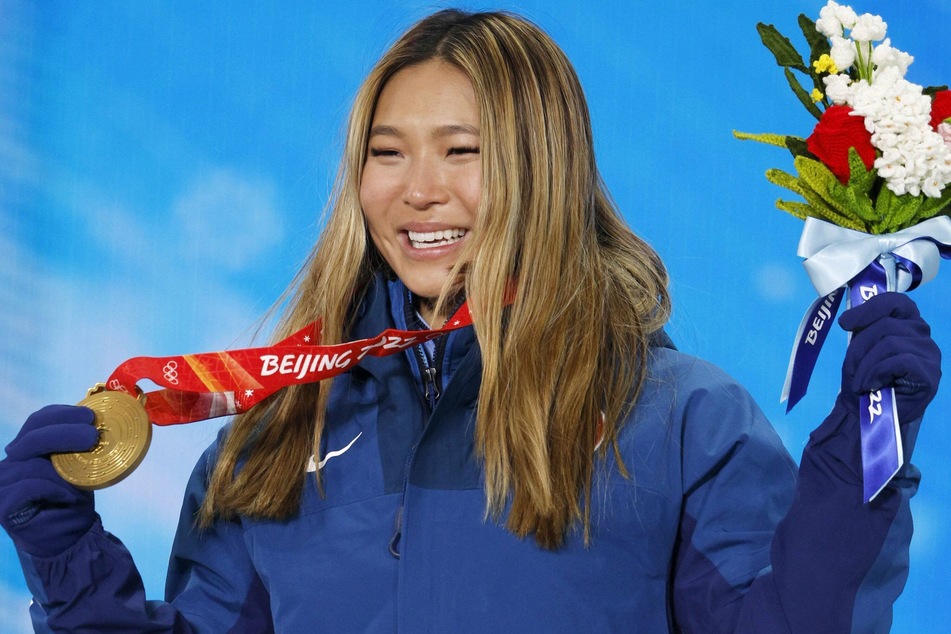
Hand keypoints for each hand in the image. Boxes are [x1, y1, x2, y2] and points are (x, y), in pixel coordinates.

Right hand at [0, 405, 99, 556]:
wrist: (70, 539)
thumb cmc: (73, 500)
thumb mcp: (79, 467)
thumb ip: (77, 446)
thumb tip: (94, 421)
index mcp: (28, 449)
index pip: (37, 421)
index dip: (62, 414)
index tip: (89, 416)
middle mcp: (10, 462)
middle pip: (33, 436)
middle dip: (65, 432)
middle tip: (92, 436)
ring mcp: (2, 484)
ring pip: (32, 464)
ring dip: (62, 473)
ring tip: (79, 484)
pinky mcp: (2, 505)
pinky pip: (29, 486)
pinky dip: (53, 489)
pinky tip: (67, 497)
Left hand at [838, 292, 940, 422]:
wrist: (865, 414)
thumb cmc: (864, 379)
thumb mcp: (859, 348)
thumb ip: (863, 329)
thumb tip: (847, 318)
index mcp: (908, 324)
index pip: (896, 302)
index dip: (870, 308)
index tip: (845, 324)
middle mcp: (923, 335)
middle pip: (885, 324)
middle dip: (860, 347)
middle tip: (853, 369)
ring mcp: (930, 355)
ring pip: (889, 343)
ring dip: (866, 364)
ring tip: (861, 382)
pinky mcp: (930, 375)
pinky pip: (899, 361)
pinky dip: (877, 373)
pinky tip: (870, 386)